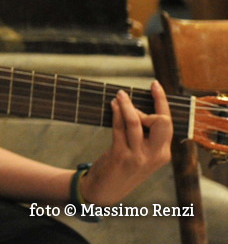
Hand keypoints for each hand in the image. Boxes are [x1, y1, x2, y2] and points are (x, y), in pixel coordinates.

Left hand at [79, 82, 172, 206]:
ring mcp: (138, 156)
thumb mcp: (143, 155)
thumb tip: (139, 106)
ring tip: (119, 95)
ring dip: (126, 105)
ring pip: (136, 122)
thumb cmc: (124, 167)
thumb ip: (146, 136)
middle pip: (160, 122)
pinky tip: (112, 106)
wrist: (107, 190)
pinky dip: (116, 114)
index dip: (162, 102)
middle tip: (131, 96)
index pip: (168, 123)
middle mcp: (155, 155)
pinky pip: (120, 128)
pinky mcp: (121, 155)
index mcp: (163, 153)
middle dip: (150, 105)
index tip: (155, 84)